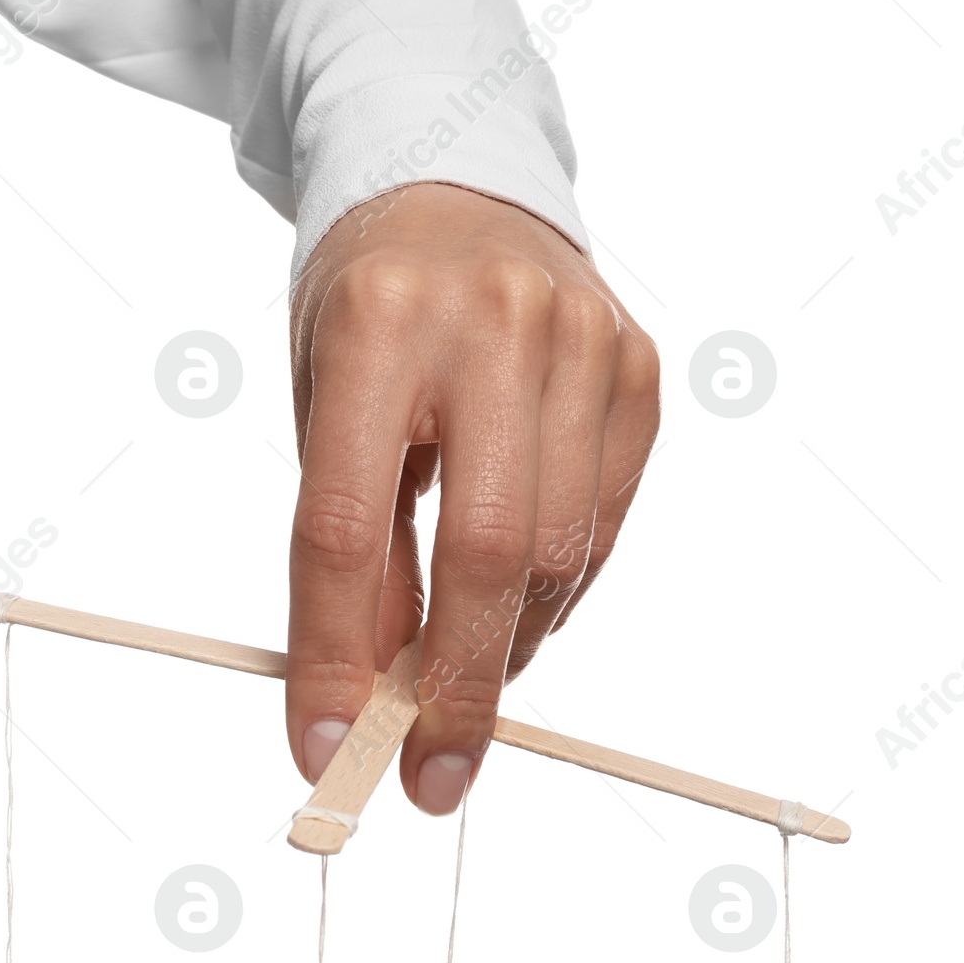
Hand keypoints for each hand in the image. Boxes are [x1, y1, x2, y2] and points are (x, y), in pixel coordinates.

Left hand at [286, 182, 660, 812]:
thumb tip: (377, 696)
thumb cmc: (370, 313)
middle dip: (453, 689)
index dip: (335, 657)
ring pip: (555, 554)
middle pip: (483, 552)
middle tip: (428, 779)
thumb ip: (355, 541)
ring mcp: (584, 342)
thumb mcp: (323, 406)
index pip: (349, 527)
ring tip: (461, 680)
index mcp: (376, 323)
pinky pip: (601, 526)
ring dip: (503, 648)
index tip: (327, 750)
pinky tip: (514, 607)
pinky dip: (554, 594)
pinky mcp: (640, 370)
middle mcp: (493, 324)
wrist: (455, 182)